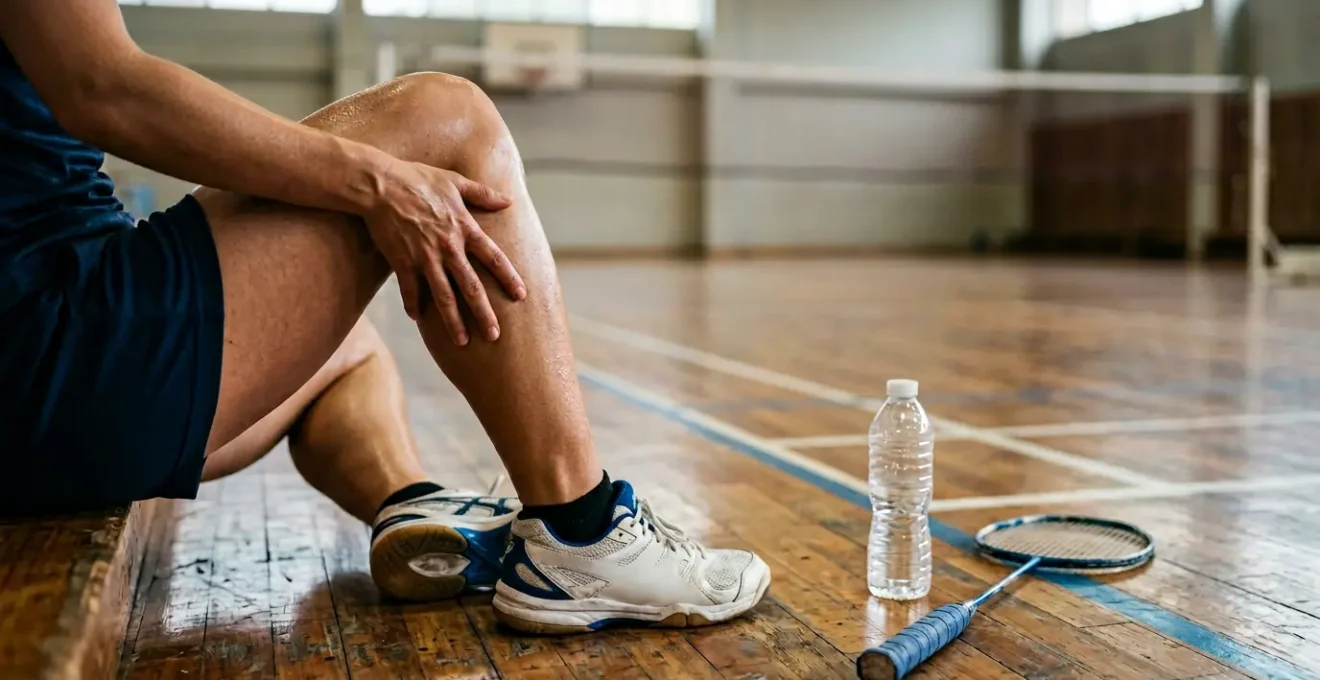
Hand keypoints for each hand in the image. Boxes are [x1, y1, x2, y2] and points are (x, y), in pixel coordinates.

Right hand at [365, 160, 525, 344]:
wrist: (380, 185)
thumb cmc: (419, 179)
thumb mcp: (456, 182)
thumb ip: (483, 194)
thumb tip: (508, 201)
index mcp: (465, 228)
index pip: (493, 258)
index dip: (508, 277)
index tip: (521, 296)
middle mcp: (448, 247)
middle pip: (471, 286)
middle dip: (484, 313)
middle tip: (494, 336)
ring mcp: (425, 257)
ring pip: (443, 296)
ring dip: (453, 321)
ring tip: (463, 342)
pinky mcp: (402, 262)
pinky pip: (411, 290)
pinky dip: (414, 305)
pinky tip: (418, 319)